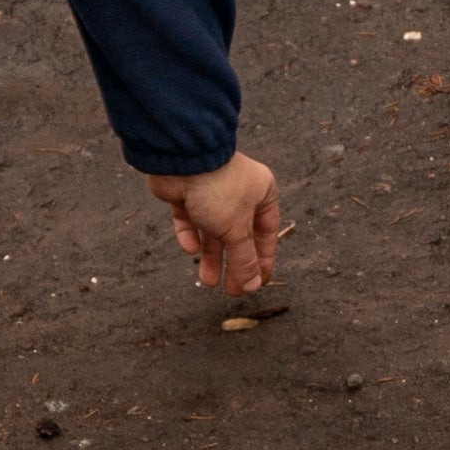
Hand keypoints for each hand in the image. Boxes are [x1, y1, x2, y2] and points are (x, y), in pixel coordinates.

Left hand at [142, 154, 282, 298]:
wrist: (182, 159)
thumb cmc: (219, 189)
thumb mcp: (236, 230)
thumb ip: (244, 259)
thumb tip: (253, 285)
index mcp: (262, 193)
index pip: (266, 233)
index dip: (262, 260)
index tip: (257, 283)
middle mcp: (239, 192)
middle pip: (238, 236)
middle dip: (233, 263)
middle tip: (231, 290)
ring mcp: (211, 192)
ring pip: (213, 231)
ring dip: (210, 256)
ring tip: (207, 281)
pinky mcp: (186, 193)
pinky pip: (190, 220)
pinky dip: (190, 235)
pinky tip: (190, 248)